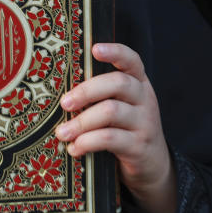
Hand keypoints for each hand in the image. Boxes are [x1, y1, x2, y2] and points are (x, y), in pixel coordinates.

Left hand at [54, 43, 176, 212]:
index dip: (115, 52)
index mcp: (138, 83)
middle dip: (86, 91)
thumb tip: (59, 90)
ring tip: (62, 133)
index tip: (94, 48)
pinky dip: (88, 142)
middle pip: (118, 83)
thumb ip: (101, 95)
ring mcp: (144, 122)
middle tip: (64, 103)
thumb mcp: (120, 106)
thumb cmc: (124, 128)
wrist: (152, 164)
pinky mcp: (139, 146)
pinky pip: (110, 139)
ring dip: (81, 122)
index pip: (132, 60)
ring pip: (111, 112)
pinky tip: (74, 148)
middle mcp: (144, 99)